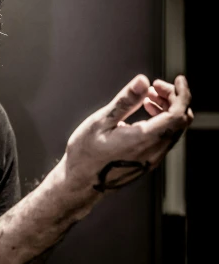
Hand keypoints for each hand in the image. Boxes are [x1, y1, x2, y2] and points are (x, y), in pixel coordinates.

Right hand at [64, 74, 192, 192]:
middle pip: (180, 121)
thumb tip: (143, 81)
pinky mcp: (148, 162)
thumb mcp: (101, 121)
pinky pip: (165, 139)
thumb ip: (125, 101)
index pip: (178, 115)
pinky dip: (162, 121)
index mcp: (144, 139)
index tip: (177, 79)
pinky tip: (145, 114)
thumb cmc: (85, 152)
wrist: (80, 183)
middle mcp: (153, 151)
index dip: (182, 94)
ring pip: (174, 130)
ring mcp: (152, 159)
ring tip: (147, 97)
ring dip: (168, 109)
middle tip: (155, 86)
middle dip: (174, 98)